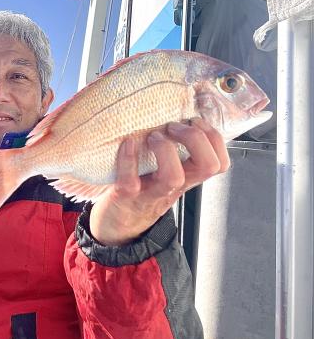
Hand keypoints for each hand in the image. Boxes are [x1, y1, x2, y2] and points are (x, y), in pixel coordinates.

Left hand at [90, 118, 229, 245]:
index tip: (194, 121)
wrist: (118, 223)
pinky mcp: (125, 196)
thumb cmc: (141, 189)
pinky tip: (127, 143)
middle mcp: (174, 186)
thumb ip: (176, 152)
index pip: (219, 163)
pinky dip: (128, 159)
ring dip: (165, 148)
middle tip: (173, 127)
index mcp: (187, 177)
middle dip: (195, 138)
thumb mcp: (165, 171)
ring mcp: (151, 192)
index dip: (214, 138)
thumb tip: (182, 115)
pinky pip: (129, 180)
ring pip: (173, 177)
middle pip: (207, 166)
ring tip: (152, 136)